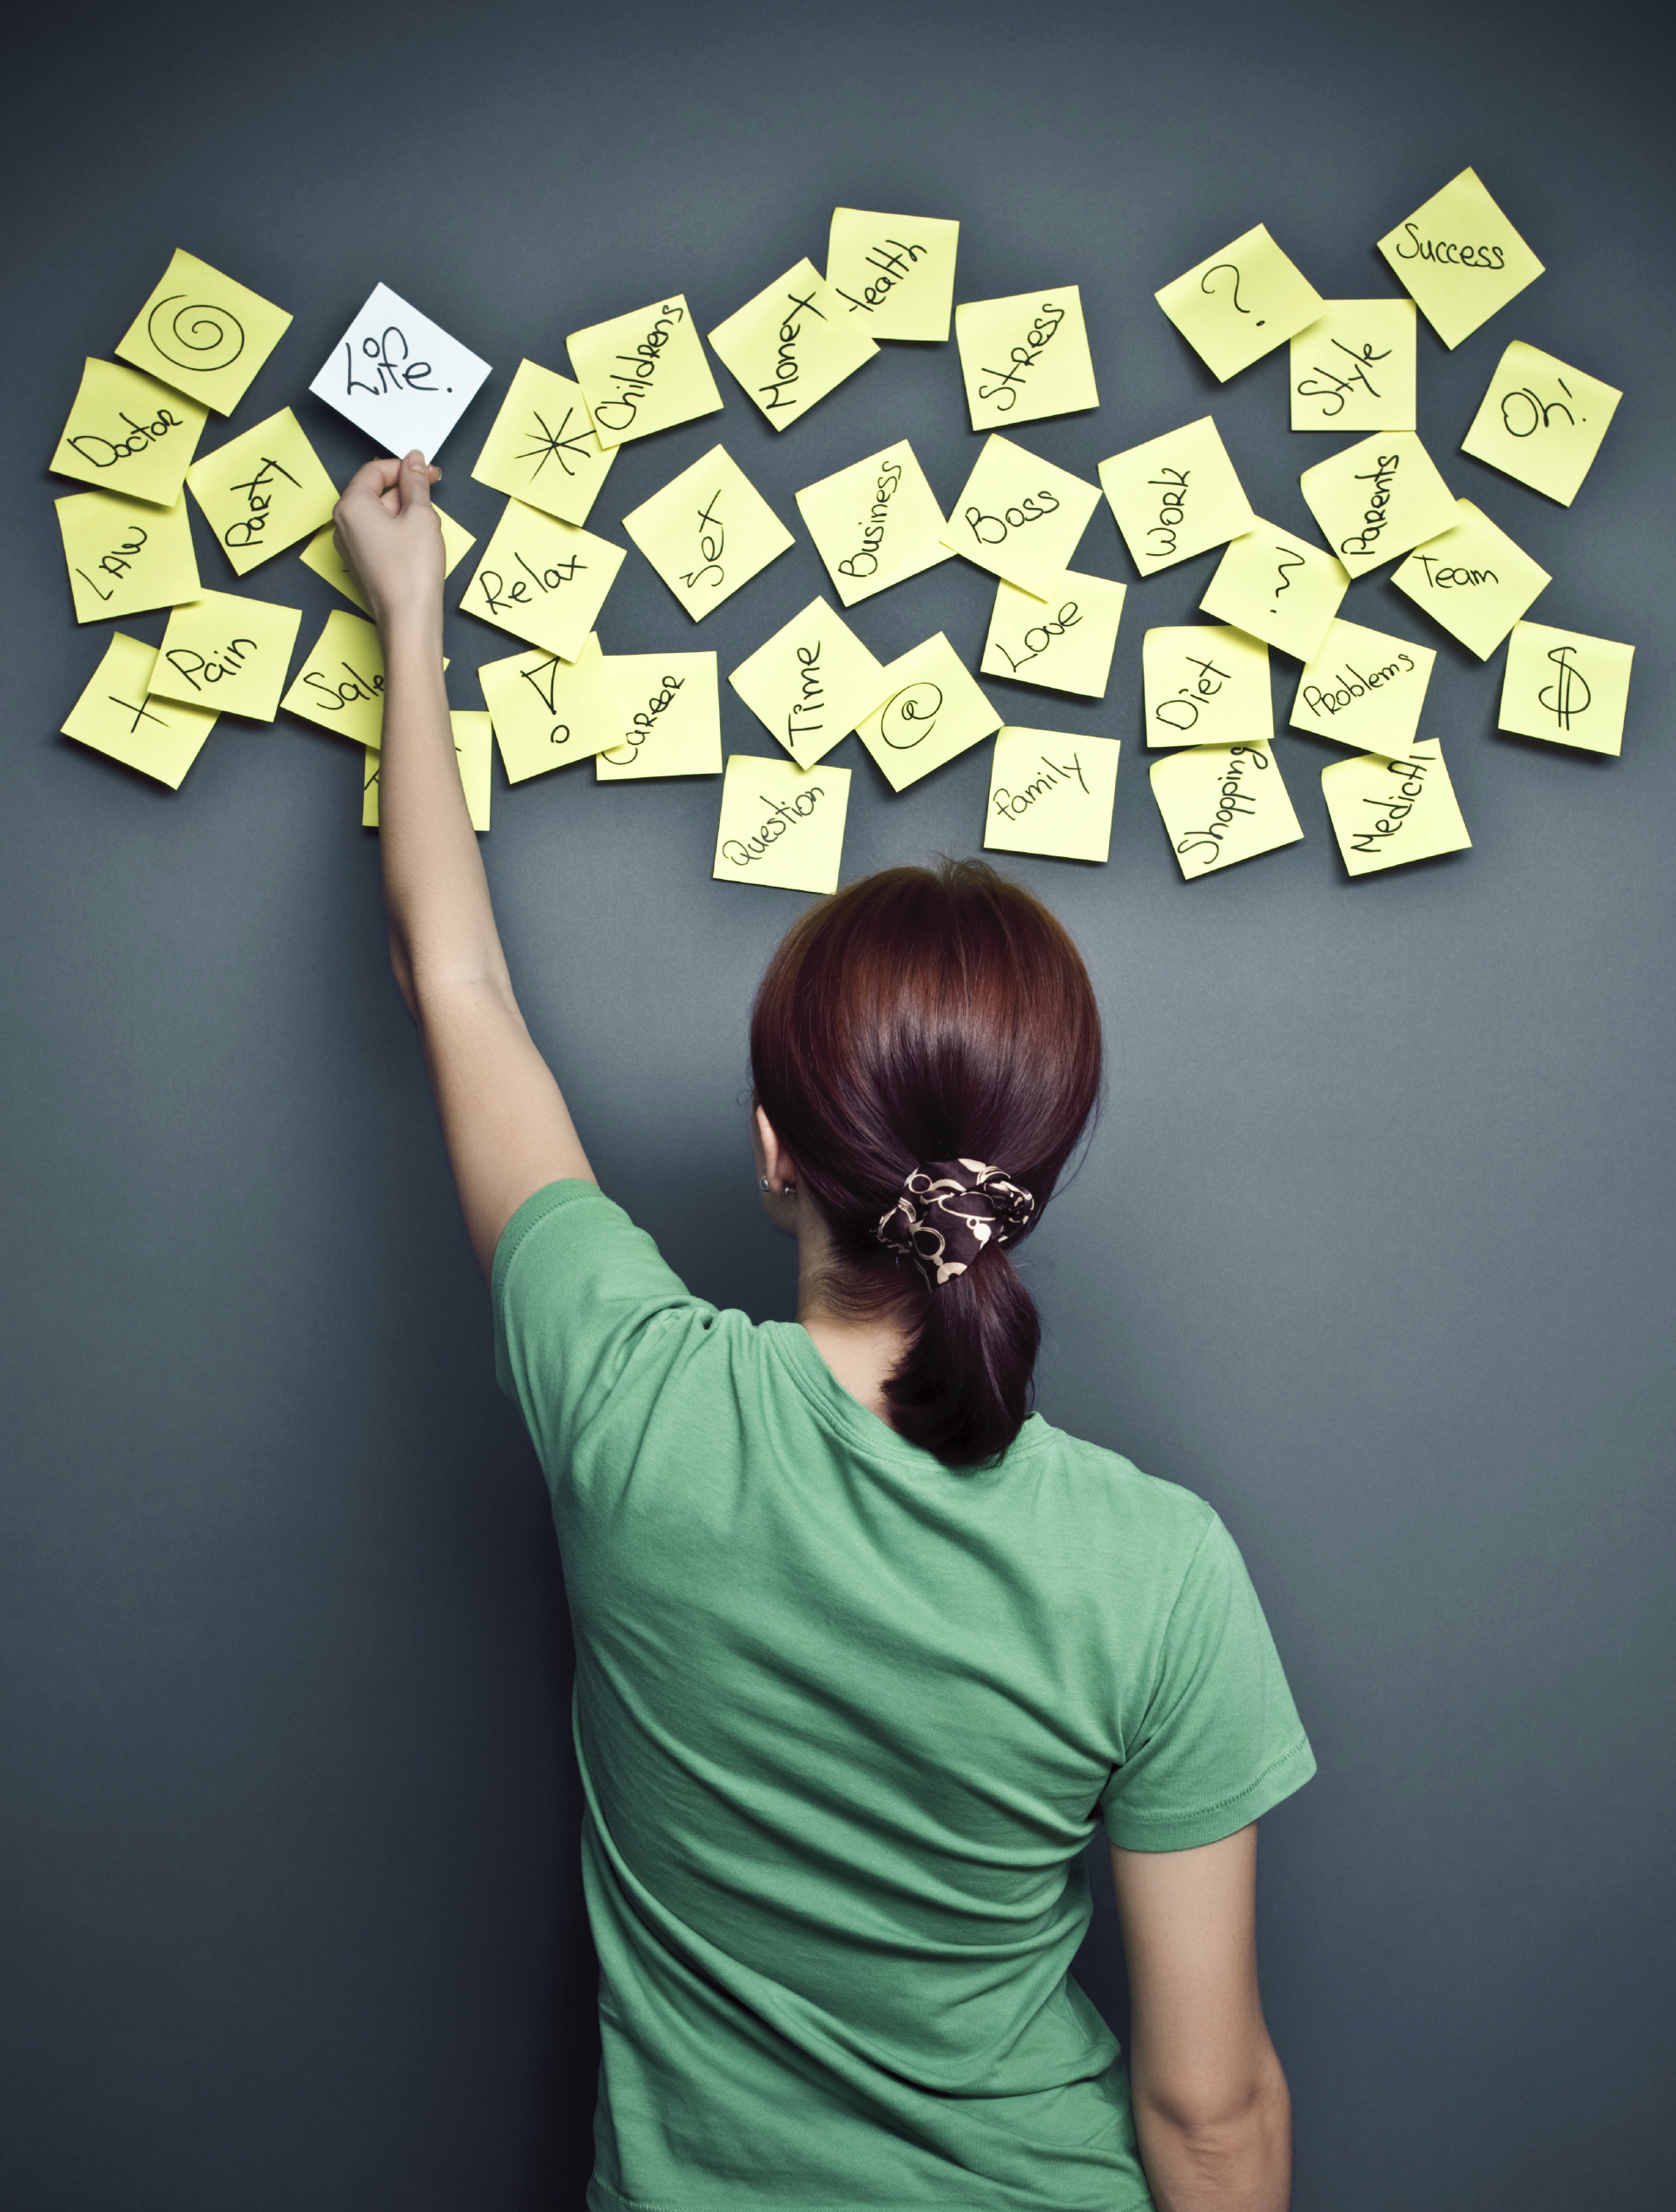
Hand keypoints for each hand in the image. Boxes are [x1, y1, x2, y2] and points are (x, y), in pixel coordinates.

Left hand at [333, 451, 444, 630]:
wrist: (409, 620)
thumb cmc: (411, 573)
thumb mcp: (421, 515)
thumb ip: (416, 483)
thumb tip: (413, 462)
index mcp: (351, 506)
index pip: (375, 469)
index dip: (404, 466)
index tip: (426, 470)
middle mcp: (343, 525)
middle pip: (375, 491)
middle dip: (406, 490)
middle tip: (432, 492)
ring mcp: (350, 546)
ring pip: (379, 514)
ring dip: (405, 512)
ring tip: (428, 527)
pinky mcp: (362, 563)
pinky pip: (379, 535)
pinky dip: (399, 531)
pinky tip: (418, 543)